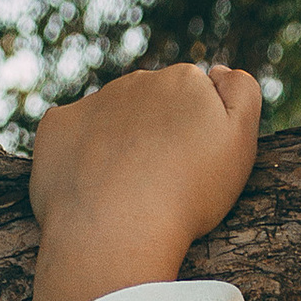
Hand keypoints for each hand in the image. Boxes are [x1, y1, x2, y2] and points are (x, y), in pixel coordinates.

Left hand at [26, 62, 261, 300]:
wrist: (117, 232)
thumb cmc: (188, 195)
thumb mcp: (241, 143)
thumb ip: (244, 93)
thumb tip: (220, 68)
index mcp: (184, 79)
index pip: (196, 98)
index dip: (198, 134)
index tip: (194, 168)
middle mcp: (138, 79)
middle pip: (152, 104)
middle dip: (157, 133)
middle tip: (161, 184)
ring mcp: (93, 101)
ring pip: (112, 117)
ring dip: (120, 143)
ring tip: (126, 192)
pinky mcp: (56, 125)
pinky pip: (70, 133)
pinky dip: (79, 154)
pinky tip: (90, 187)